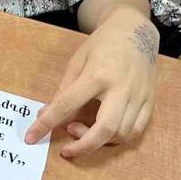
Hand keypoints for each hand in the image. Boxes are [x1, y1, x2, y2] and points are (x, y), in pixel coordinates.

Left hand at [24, 11, 158, 158]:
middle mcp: (121, 88)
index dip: (46, 124)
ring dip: (99, 142)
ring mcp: (139, 96)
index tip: (31, 138)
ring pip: (122, 134)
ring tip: (82, 129)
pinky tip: (104, 132)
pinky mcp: (150, 101)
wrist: (136, 30)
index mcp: (97, 74)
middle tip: (66, 148)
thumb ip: (63, 90)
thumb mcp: (77, 60)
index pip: (67, 105)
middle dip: (83, 146)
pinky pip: (136, 131)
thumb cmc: (102, 44)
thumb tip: (46, 115)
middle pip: (105, 129)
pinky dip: (118, 138)